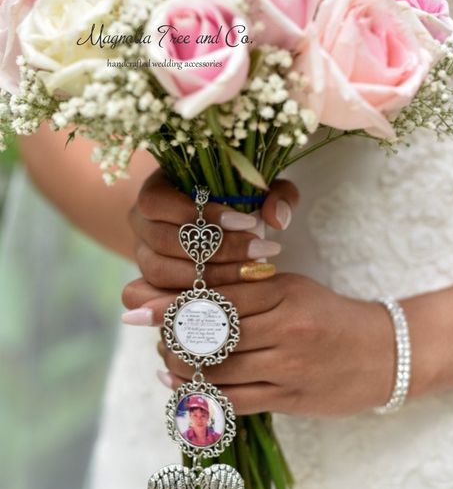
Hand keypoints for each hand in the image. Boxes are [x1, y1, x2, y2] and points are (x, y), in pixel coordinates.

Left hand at [122, 272, 398, 416]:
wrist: (384, 353)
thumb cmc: (330, 317)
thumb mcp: (294, 290)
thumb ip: (249, 289)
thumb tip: (192, 294)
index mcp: (284, 291)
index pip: (217, 295)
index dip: (173, 303)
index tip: (140, 307)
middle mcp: (285, 327)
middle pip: (212, 333)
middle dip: (171, 336)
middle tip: (150, 335)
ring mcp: (288, 365)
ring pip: (219, 369)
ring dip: (182, 367)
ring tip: (164, 360)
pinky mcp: (291, 397)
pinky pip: (235, 400)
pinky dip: (201, 396)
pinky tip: (179, 389)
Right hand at [127, 169, 299, 292]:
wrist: (216, 229)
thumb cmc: (237, 201)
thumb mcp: (259, 189)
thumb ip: (276, 193)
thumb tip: (277, 217)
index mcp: (154, 190)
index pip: (161, 203)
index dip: (202, 215)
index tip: (248, 223)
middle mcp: (140, 224)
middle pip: (163, 242)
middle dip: (215, 251)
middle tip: (259, 253)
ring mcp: (142, 257)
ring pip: (160, 273)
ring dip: (208, 277)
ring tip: (251, 273)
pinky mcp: (150, 287)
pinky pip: (162, 299)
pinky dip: (199, 298)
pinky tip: (235, 296)